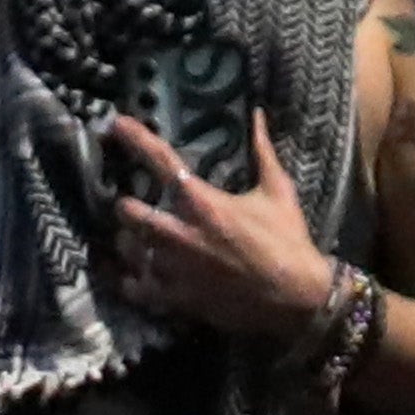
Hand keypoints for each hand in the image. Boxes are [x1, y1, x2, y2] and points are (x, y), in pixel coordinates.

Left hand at [103, 114, 336, 349]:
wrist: (297, 299)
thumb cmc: (288, 242)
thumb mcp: (278, 192)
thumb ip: (263, 152)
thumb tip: (258, 115)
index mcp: (203, 202)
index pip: (161, 161)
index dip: (136, 138)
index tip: (117, 124)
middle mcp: (181, 234)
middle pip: (128, 211)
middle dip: (126, 206)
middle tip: (132, 206)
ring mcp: (175, 269)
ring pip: (127, 249)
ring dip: (128, 241)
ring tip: (135, 240)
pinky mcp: (176, 299)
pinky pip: (135, 288)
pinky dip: (132, 280)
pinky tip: (137, 275)